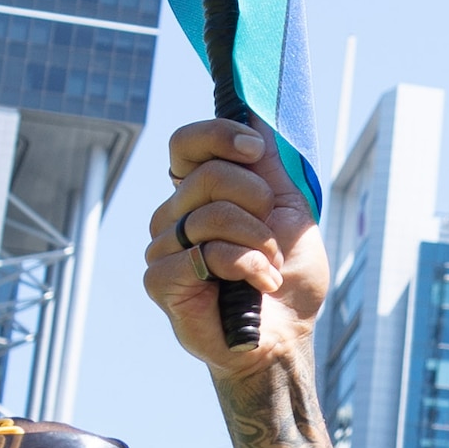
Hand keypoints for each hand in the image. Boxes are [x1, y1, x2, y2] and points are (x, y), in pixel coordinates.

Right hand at [141, 118, 327, 371]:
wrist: (286, 335)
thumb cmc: (287, 276)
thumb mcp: (289, 209)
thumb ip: (269, 166)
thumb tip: (259, 112)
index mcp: (200, 193)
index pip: (186, 143)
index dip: (219, 136)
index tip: (256, 150)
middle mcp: (174, 214)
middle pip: (208, 175)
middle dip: (258, 201)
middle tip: (272, 235)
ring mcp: (163, 246)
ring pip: (211, 214)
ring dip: (259, 242)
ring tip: (270, 268)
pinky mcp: (159, 279)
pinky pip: (205, 253)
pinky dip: (247, 267)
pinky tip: (259, 285)